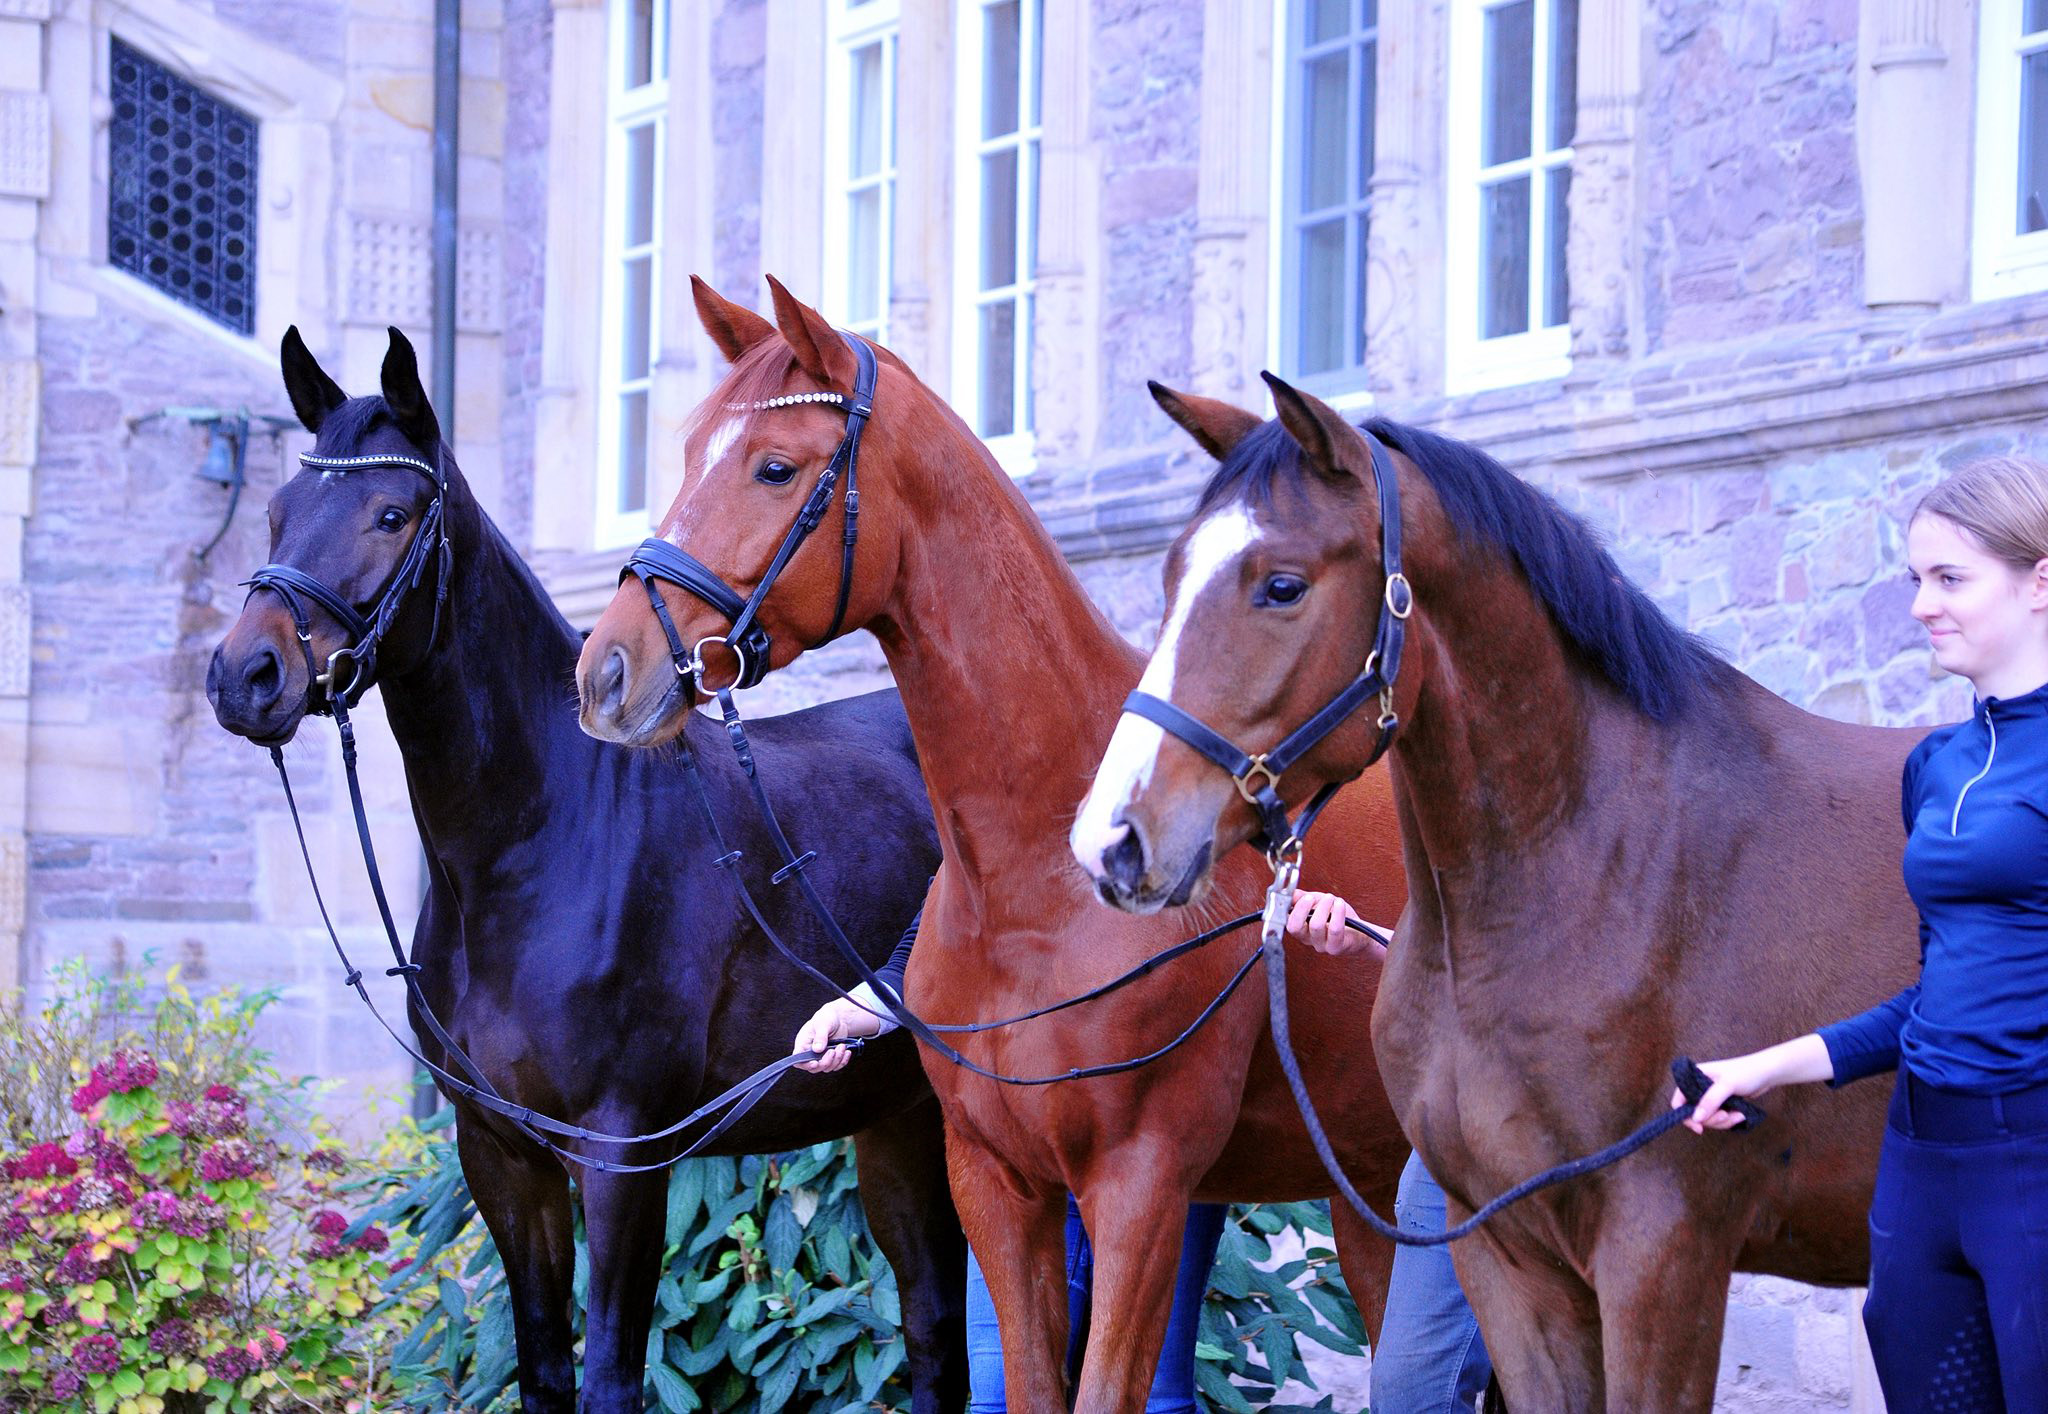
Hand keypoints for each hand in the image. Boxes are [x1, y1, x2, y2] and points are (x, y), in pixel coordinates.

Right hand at [792, 997, 883, 1072]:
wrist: (838, 1018)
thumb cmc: (826, 1018)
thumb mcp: (823, 1024)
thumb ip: (820, 1036)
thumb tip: (817, 1049)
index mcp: (803, 1043)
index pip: (798, 1060)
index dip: (805, 1064)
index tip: (815, 1063)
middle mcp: (810, 1052)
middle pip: (814, 1068)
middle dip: (826, 1062)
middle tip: (833, 1051)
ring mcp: (821, 1056)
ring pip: (826, 1068)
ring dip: (836, 1060)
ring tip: (842, 1046)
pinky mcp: (831, 1058)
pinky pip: (836, 1066)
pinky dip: (843, 1061)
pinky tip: (847, 1052)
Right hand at [1285, 891, 1383, 958]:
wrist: (1361, 931)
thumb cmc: (1339, 916)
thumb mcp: (1319, 903)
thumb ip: (1304, 898)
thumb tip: (1292, 893)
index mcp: (1302, 929)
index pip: (1288, 923)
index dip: (1291, 909)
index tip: (1300, 896)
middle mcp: (1309, 940)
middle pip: (1296, 928)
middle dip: (1302, 908)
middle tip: (1311, 897)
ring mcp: (1322, 945)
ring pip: (1315, 926)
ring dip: (1323, 906)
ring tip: (1331, 898)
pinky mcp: (1336, 947)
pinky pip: (1334, 930)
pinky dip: (1337, 913)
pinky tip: (1340, 904)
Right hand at [1669, 1035, 1831, 1132]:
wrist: (1767, 1073)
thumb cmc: (1746, 1072)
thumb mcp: (1727, 1085)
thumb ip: (1710, 1101)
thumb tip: (1696, 1118)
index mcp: (1695, 1077)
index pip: (1679, 1099)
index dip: (1685, 1115)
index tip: (1699, 1128)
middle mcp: (1700, 1087)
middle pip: (1695, 1113)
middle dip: (1711, 1119)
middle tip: (1725, 1116)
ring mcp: (1711, 1097)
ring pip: (1708, 1119)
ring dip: (1723, 1121)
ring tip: (1738, 1114)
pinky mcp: (1722, 1104)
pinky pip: (1719, 1119)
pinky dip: (1729, 1121)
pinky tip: (1740, 1114)